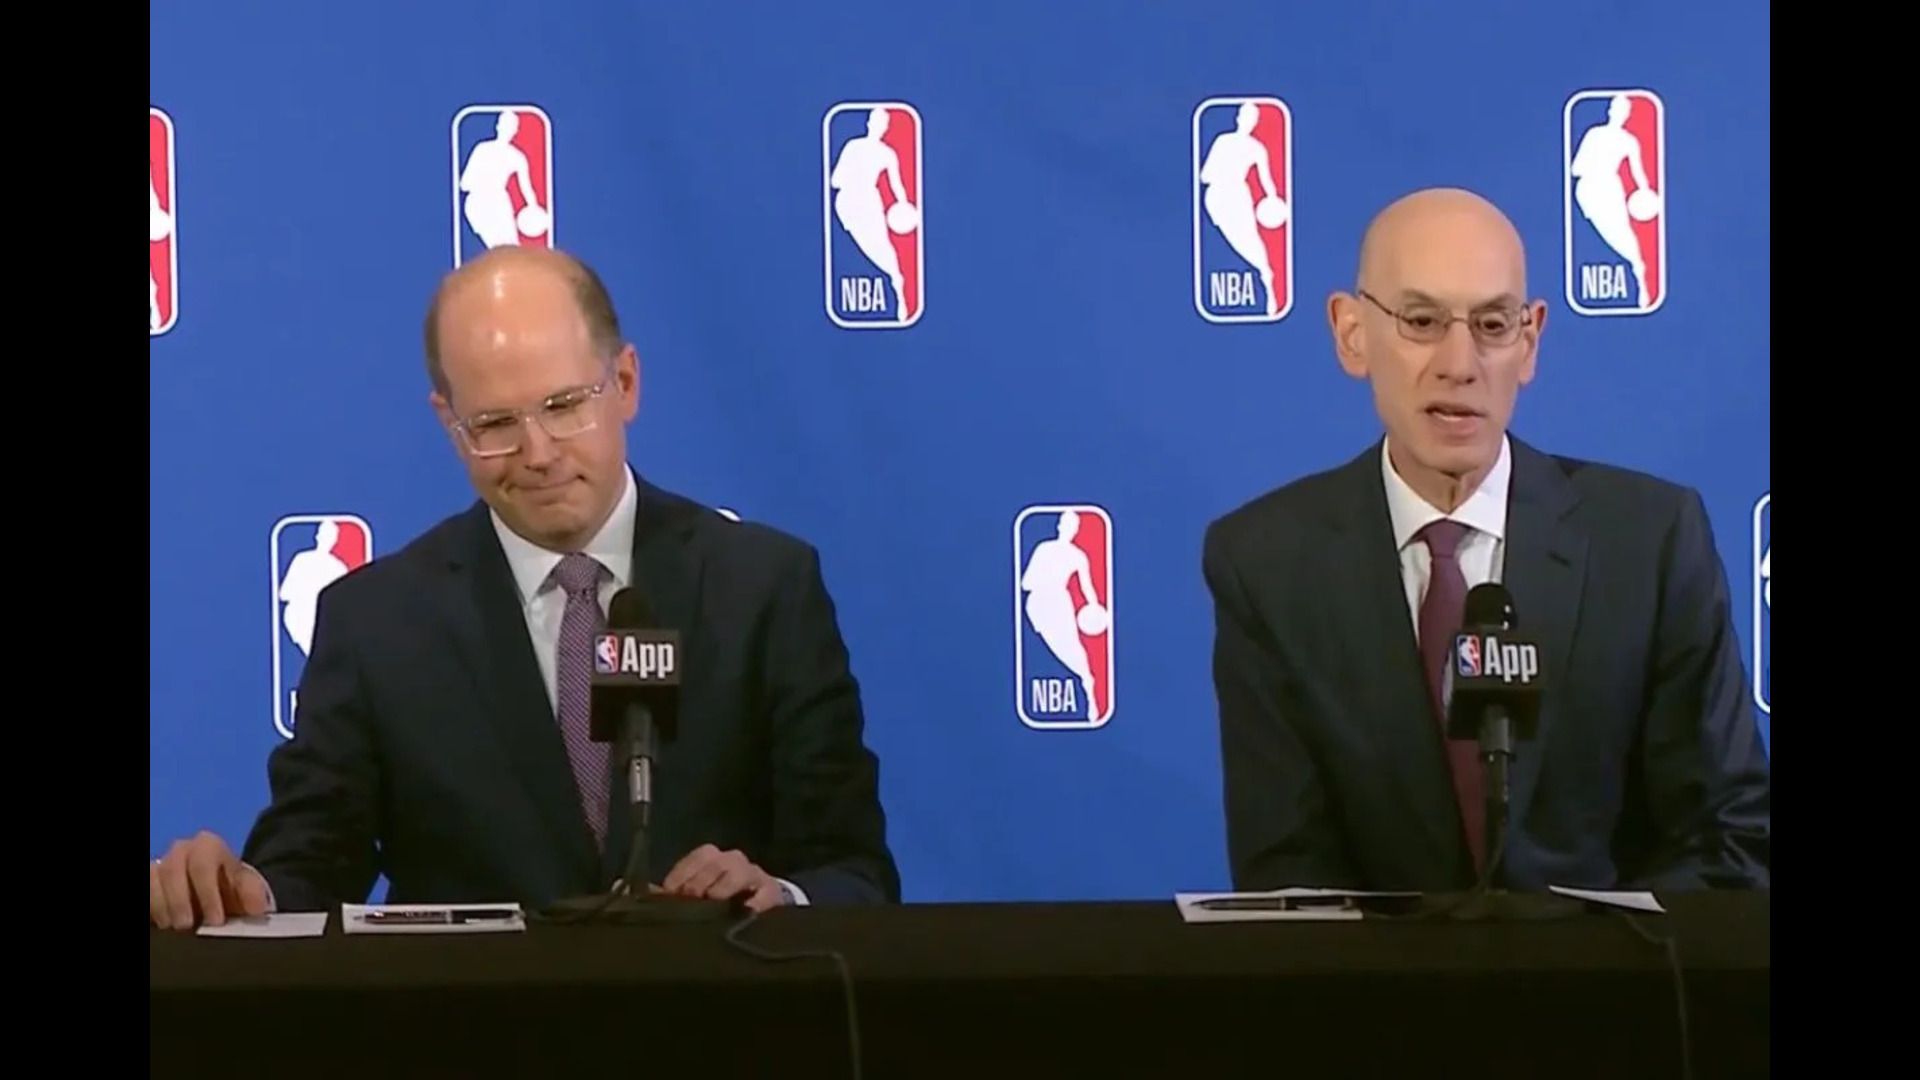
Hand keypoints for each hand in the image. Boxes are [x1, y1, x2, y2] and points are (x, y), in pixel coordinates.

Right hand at [150, 831, 269, 929]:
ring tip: (174, 928)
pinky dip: (152, 907)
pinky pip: (146, 889)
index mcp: (208, 845)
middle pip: (172, 871)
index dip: (208, 894)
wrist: (216, 893)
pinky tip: (161, 923)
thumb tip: (257, 907)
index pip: (203, 864)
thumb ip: (253, 893)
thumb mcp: (245, 888)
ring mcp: (161, 864)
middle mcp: (181, 850)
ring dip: (162, 906)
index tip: (215, 920)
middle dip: (180, 902)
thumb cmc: (229, 888)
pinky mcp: (150, 880)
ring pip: (153, 880)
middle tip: (188, 926)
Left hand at [661, 844, 784, 912]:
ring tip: (714, 902)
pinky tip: (745, 912)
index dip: (680, 877)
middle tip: (690, 903)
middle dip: (699, 884)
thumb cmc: (719, 894)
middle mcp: (731, 859)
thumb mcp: (694, 889)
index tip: (671, 895)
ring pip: (738, 873)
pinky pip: (763, 895)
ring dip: (722, 888)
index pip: (693, 860)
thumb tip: (635, 890)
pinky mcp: (771, 892)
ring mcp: (752, 874)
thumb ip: (669, 890)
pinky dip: (754, 903)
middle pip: (714, 864)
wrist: (759, 900)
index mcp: (710, 856)